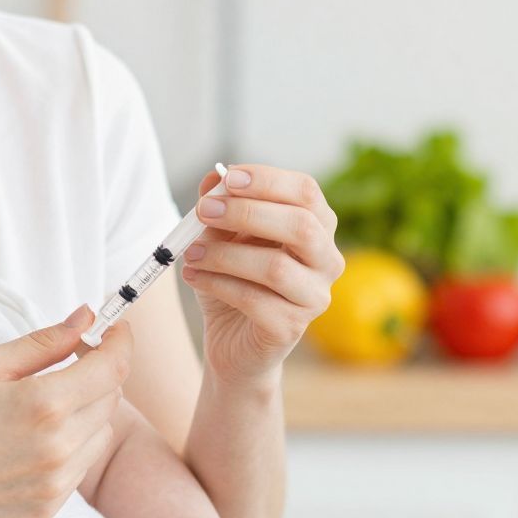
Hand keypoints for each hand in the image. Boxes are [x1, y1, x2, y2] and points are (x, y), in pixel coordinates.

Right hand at [0, 306, 128, 517]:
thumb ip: (43, 342)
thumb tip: (86, 318)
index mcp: (44, 404)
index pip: (113, 367)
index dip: (120, 342)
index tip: (115, 329)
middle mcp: (59, 446)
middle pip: (111, 398)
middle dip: (99, 373)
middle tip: (72, 361)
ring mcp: (57, 482)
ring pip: (101, 432)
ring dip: (87, 412)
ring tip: (44, 407)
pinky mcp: (50, 507)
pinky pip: (82, 465)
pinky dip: (72, 446)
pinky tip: (34, 441)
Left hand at [181, 165, 343, 385]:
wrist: (231, 340)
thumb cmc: (234, 280)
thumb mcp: (223, 236)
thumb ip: (222, 205)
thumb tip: (215, 176)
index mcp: (317, 228)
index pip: (307, 193)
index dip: (269, 180)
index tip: (228, 178)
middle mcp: (327, 261)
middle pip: (302, 226)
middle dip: (248, 213)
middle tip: (205, 211)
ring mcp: (314, 297)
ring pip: (276, 267)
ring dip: (224, 255)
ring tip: (191, 252)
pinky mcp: (291, 328)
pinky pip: (254, 301)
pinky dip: (217, 284)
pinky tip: (194, 276)